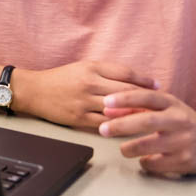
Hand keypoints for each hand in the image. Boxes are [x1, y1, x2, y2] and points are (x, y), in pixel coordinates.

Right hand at [20, 61, 157, 129]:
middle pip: (125, 91)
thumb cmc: (60, 78)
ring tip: (151, 118)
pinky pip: (105, 123)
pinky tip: (129, 128)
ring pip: (118, 110)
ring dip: (136, 114)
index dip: (144, 80)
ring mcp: (84, 102)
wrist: (34, 90)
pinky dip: (120, 126)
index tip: (158, 86)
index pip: (125, 73)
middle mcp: (89, 83)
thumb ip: (106, 72)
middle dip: (145, 99)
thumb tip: (133, 81)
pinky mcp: (79, 118)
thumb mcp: (83, 67)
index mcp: (92, 68)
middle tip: (162, 105)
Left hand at [99, 89, 195, 175]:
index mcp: (173, 104)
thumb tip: (107, 110)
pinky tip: (143, 159)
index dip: (125, 98)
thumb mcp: (164, 109)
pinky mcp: (185, 161)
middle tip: (103, 129)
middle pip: (147, 121)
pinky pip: (156, 164)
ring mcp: (184, 141)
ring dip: (129, 148)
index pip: (147, 97)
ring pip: (149, 145)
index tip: (106, 102)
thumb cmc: (183, 122)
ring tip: (123, 148)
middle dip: (121, 125)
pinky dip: (145, 162)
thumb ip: (136, 107)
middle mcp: (179, 120)